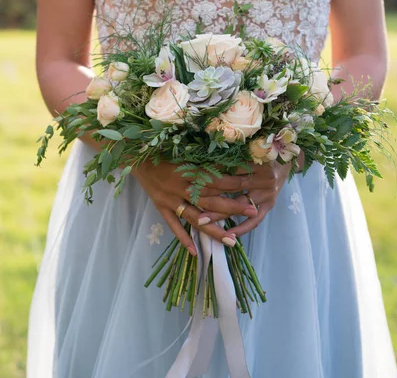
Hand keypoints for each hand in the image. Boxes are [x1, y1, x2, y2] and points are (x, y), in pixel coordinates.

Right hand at [134, 160, 258, 254]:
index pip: (216, 179)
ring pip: (195, 218)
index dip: (234, 183)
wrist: (137, 158)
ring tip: (232, 241)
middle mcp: (181, 188)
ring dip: (214, 230)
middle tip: (252, 211)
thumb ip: (203, 161)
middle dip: (232, 206)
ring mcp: (170, 200)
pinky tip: (195, 252)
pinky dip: (183, 239)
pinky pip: (173, 226)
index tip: (251, 185)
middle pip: (210, 200)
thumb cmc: (164, 152)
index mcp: (188, 171)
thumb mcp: (185, 153)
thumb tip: (229, 162)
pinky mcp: (161, 208)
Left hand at [198, 152, 304, 237]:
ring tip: (200, 221)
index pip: (229, 168)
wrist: (287, 159)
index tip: (190, 178)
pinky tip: (227, 235)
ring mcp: (269, 194)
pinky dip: (242, 228)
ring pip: (239, 206)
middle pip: (232, 187)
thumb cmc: (264, 151)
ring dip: (219, 214)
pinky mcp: (271, 205)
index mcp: (259, 161)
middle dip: (210, 193)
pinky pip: (255, 221)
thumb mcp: (250, 148)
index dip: (210, 172)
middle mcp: (265, 179)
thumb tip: (202, 156)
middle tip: (188, 199)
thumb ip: (232, 154)